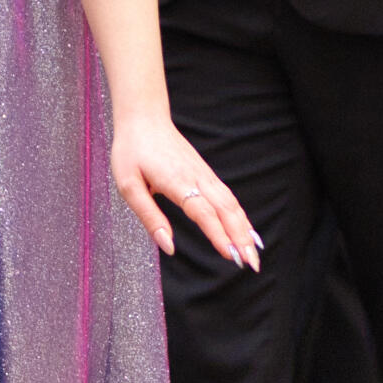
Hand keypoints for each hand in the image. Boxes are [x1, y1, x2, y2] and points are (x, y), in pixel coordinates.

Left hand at [111, 109, 259, 269]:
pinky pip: (228, 197)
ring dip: (245, 229)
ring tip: (254, 253)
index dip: (218, 234)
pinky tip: (247, 231)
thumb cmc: (132, 152)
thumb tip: (167, 246)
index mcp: (176, 181)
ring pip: (231, 203)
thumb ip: (149, 217)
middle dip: (241, 238)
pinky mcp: (206, 173)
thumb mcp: (128, 186)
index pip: (203, 212)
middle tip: (252, 264)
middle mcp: (197, 177)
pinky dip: (240, 215)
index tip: (231, 256)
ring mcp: (204, 174)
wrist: (144, 118)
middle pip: (226, 210)